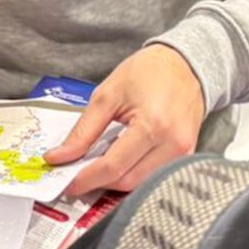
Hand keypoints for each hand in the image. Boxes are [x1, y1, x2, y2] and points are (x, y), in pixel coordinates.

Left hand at [48, 43, 208, 199]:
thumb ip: (83, 131)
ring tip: (97, 167)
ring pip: (141, 184)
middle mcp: (173, 144)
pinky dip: (133, 174)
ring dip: (115, 181)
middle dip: (98, 182)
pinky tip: (119, 162)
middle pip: (127, 181)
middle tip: (77, 175)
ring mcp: (184, 152)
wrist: (184, 64)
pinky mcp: (188, 156)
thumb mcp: (107, 95)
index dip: (86, 179)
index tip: (66, 183)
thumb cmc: (148, 72)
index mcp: (153, 125)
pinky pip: (154, 176)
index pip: (113, 166)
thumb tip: (60, 157)